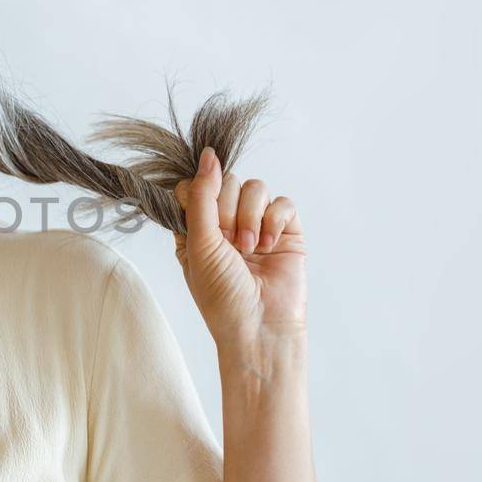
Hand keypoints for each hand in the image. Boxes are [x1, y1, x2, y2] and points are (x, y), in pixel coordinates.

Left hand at [172, 146, 307, 352]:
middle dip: (228, 210)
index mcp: (196, 228)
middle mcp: (226, 224)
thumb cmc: (222, 296)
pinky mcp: (286, 231)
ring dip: (251, 217)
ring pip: (255, 187)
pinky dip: (275, 220)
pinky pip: (283, 202)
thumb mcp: (198, 245)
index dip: (200, 193)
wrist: (261, 326)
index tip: (204, 215)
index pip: (195, 186)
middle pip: (227, 181)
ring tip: (250, 248)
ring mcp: (257, 225)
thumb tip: (207, 156)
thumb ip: (200, 197)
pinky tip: (269, 245)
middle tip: (231, 242)